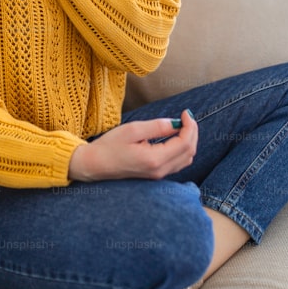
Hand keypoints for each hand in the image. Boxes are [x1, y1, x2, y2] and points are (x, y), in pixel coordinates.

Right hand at [68, 110, 197, 181]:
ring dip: (189, 141)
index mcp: (155, 159)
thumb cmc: (110, 146)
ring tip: (182, 125)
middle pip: (189, 152)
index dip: (189, 126)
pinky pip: (178, 163)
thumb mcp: (133, 130)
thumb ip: (157, 127)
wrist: (95, 165)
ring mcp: (158, 175)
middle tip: (186, 117)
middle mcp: (159, 171)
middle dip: (192, 132)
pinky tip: (175, 137)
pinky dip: (182, 149)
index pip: (184, 143)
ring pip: (186, 159)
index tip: (185, 112)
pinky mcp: (155, 175)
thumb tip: (176, 123)